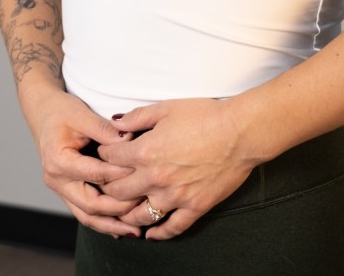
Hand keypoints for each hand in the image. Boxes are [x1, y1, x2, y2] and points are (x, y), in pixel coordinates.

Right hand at [22, 84, 143, 236]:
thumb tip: (129, 141)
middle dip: (117, 211)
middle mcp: (57, 180)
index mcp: (59, 161)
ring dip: (110, 225)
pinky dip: (102, 220)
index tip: (142, 174)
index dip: (119, 175)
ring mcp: (60, 188)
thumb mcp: (83, 115)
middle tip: (142, 209)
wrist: (43, 112)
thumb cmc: (61, 112)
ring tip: (134, 232)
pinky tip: (120, 228)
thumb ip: (105, 130)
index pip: (95, 174)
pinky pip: (84, 211)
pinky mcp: (67, 190)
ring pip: (86, 215)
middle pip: (89, 205)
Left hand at [100, 98, 254, 239]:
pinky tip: (150, 234)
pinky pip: (172, 228)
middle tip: (107, 184)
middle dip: (108, 187)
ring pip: (140, 216)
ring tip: (122, 212)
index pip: (111, 158)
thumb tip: (115, 123)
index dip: (103, 155)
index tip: (104, 154)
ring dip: (127, 215)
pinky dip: (158, 234)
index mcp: (146, 151)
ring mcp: (175, 196)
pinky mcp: (194, 207)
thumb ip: (138, 117)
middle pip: (118, 192)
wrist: (240, 133)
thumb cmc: (206, 115)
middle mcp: (155, 178)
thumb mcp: (168, 107)